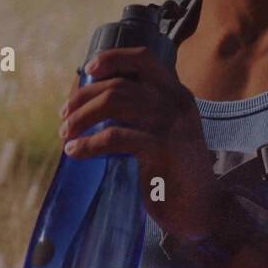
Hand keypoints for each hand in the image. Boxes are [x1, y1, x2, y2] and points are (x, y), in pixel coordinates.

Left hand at [59, 46, 219, 239]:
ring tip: (65, 134)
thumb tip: (93, 100)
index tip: (87, 70)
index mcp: (177, 94)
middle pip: (119, 84)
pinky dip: (88, 143)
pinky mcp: (162, 150)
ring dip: (81, 117)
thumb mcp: (165, 132)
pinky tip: (75, 152)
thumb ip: (142, 112)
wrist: (203, 209)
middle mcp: (176, 103)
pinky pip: (114, 137)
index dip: (112, 58)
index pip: (143, 59)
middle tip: (64, 116)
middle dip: (84, 97)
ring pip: (114, 103)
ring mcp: (171, 125)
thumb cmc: (175, 171)